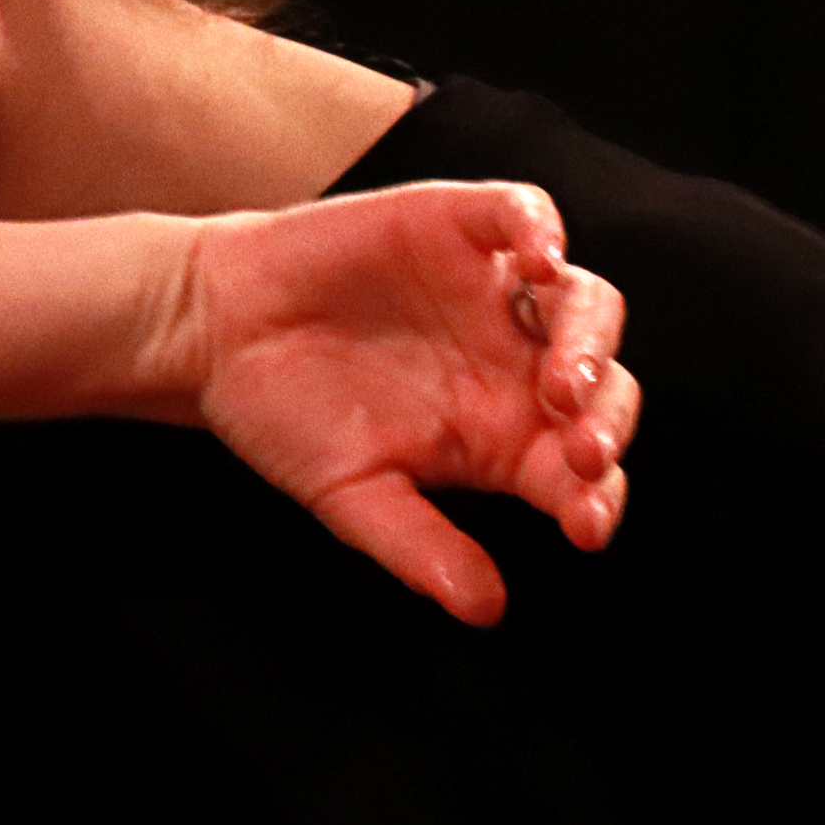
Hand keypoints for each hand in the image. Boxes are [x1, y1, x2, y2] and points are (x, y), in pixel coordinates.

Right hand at [177, 180, 639, 624]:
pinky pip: (524, 213)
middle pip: (606, 385)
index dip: (600, 496)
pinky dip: (540, 229)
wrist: (217, 333)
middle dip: (607, 421)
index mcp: (505, 435)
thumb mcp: (351, 496)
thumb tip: (486, 611)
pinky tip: (539, 262)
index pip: (583, 469)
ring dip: (590, 340)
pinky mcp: (459, 224)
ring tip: (558, 381)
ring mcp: (495, 290)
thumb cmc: (287, 418)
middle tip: (580, 452)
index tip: (583, 526)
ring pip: (587, 302)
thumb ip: (419, 548)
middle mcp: (517, 362)